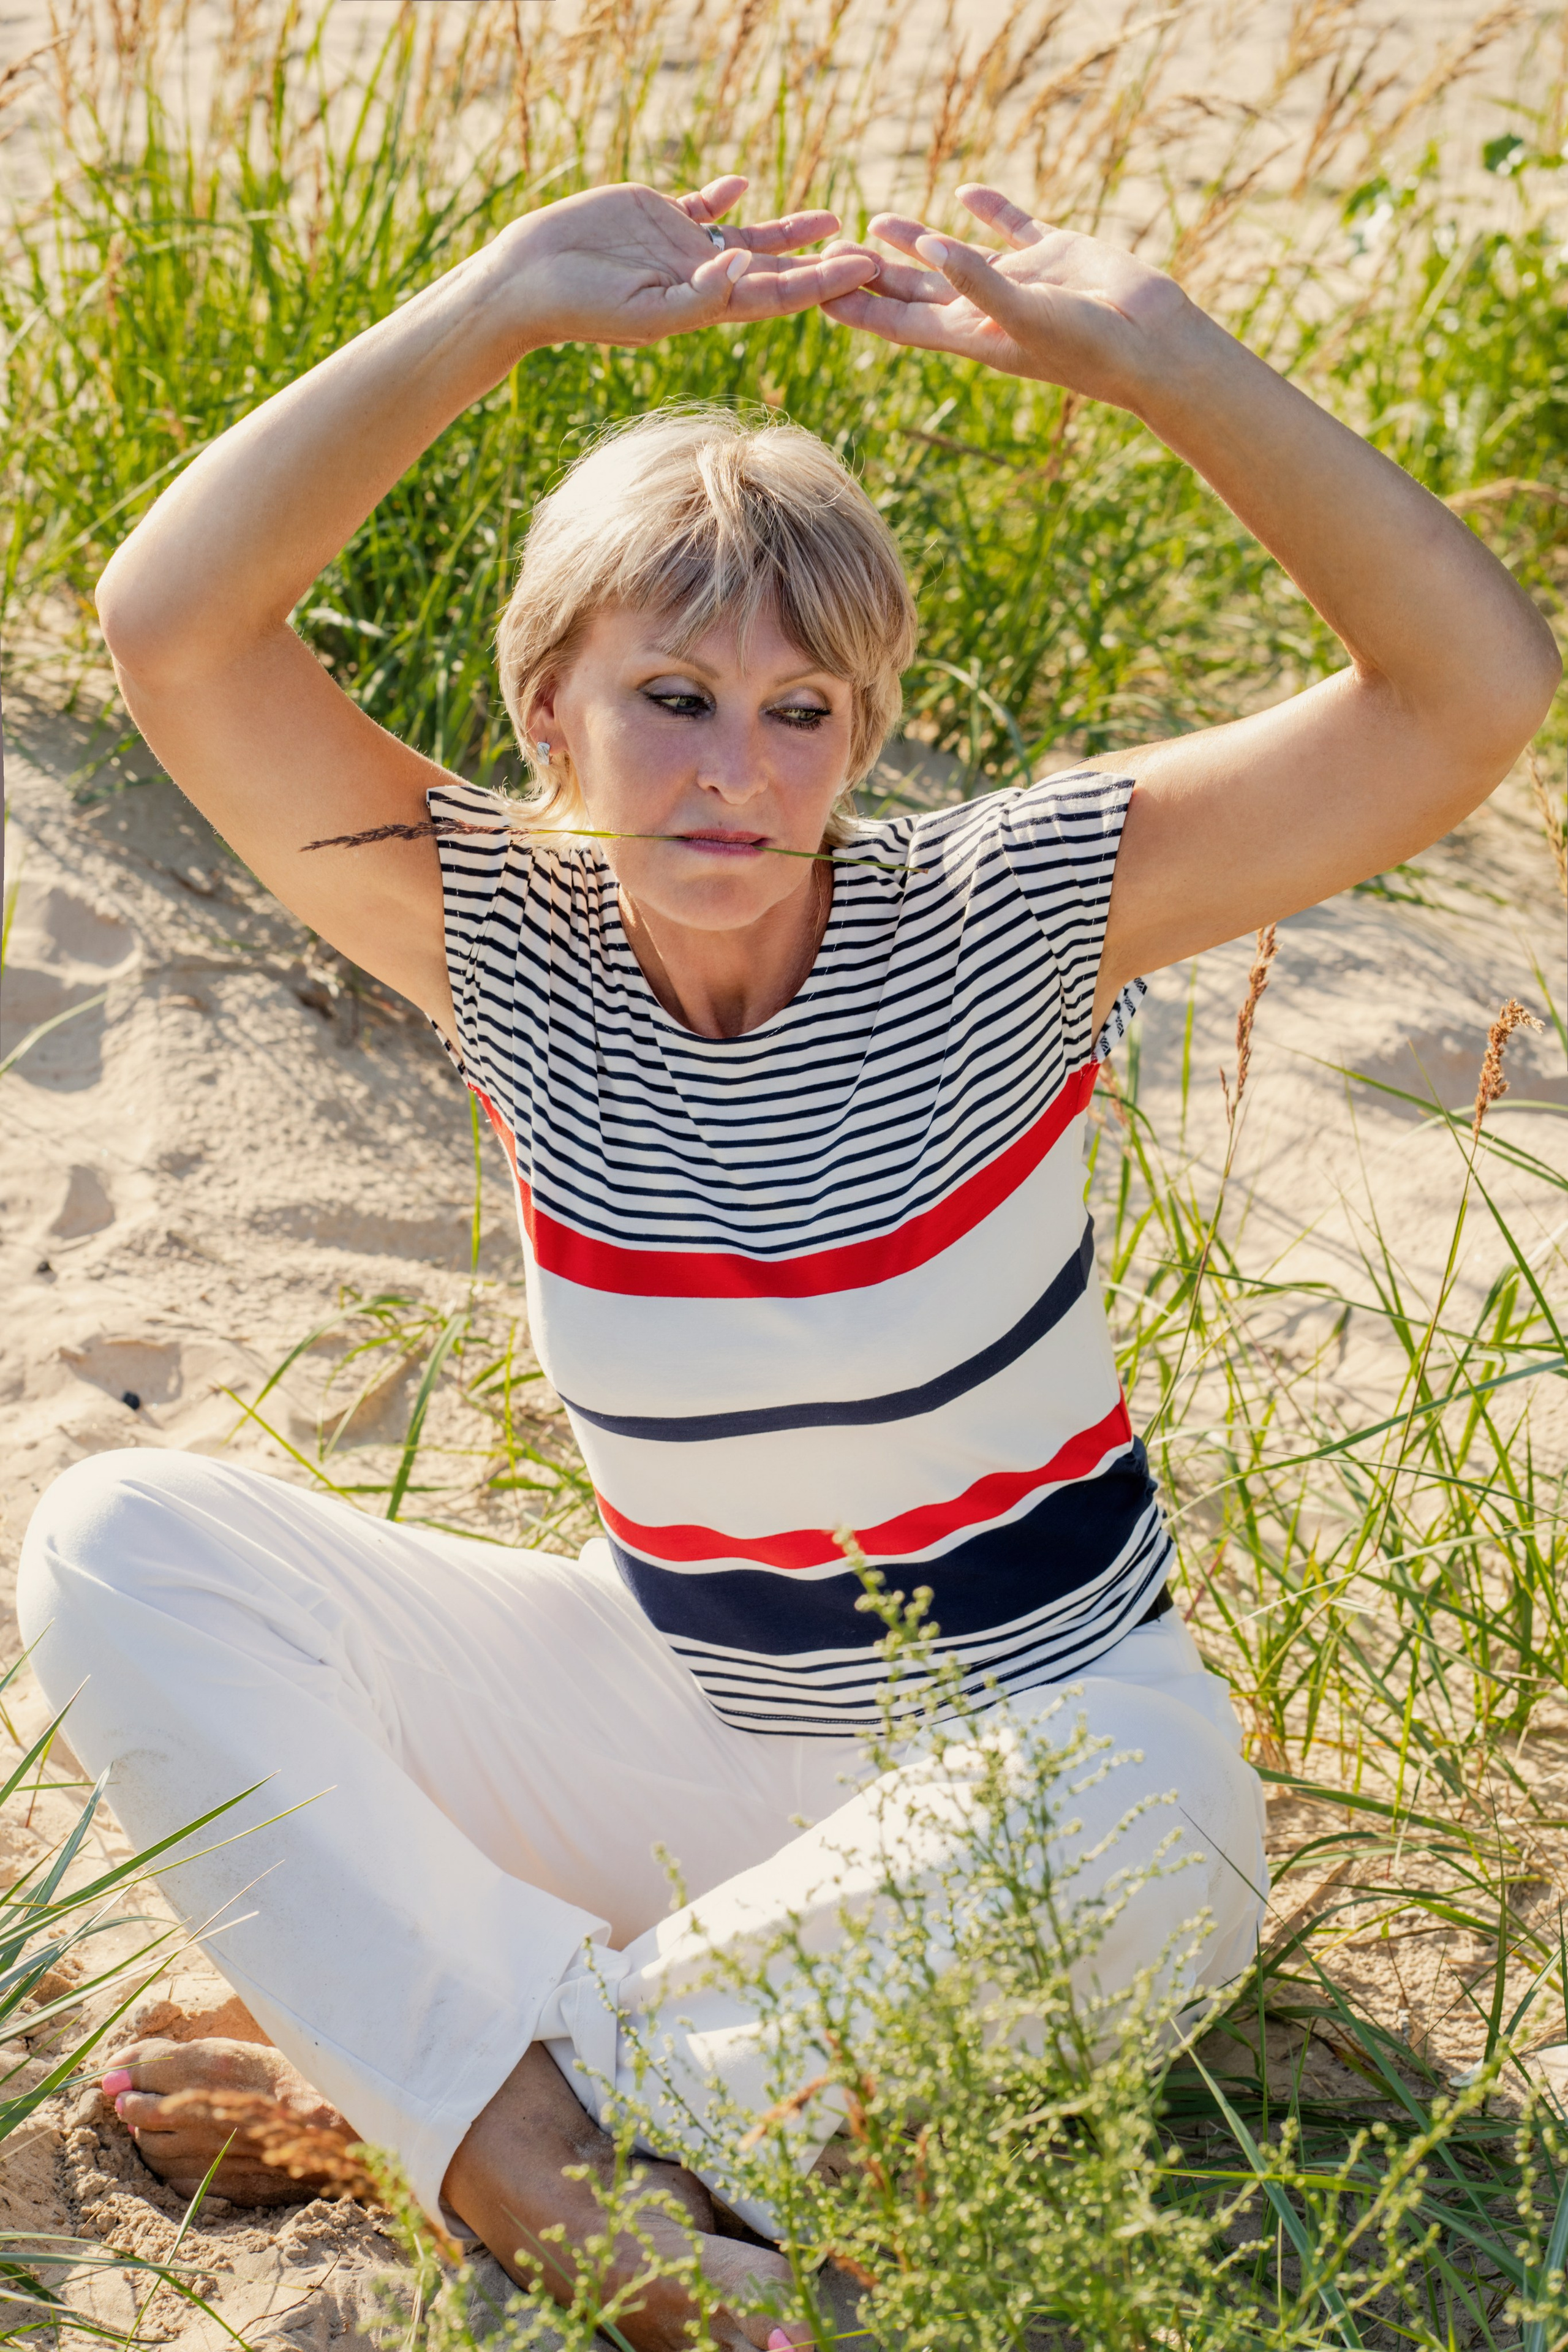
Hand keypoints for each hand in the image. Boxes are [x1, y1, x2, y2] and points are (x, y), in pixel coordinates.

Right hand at [499, 177, 878, 348]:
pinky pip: (701, 207)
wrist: (529, 281)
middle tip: (871, 254)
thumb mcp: (646, 310)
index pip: (777, 296)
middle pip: (775, 272)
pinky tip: (744, 186)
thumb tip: (749, 266)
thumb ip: (700, 294)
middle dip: (822, 264)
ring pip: (749, 239)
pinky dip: (724, 198)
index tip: (864, 269)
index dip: (823, 283)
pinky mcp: (655, 216)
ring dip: (789, 233)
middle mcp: (700, 279)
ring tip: (831, 220)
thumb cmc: (581, 307)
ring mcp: (680, 248)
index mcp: (704, 308)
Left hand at [819, 184, 1199, 409]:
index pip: (899, 323)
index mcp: (972, 335)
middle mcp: (987, 310)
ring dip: (915, 241)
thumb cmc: (1088, 345)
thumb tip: (930, 248)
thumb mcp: (1026, 314)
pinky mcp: (1052, 255)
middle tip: (831, 252)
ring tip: (875, 220)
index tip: (815, 295)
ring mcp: (1019, 282)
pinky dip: (987, 211)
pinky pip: (1011, 228)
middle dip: (874, 275)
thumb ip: (978, 281)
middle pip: (915, 292)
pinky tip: (964, 193)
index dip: (858, 309)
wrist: (1151, 343)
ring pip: (953, 257)